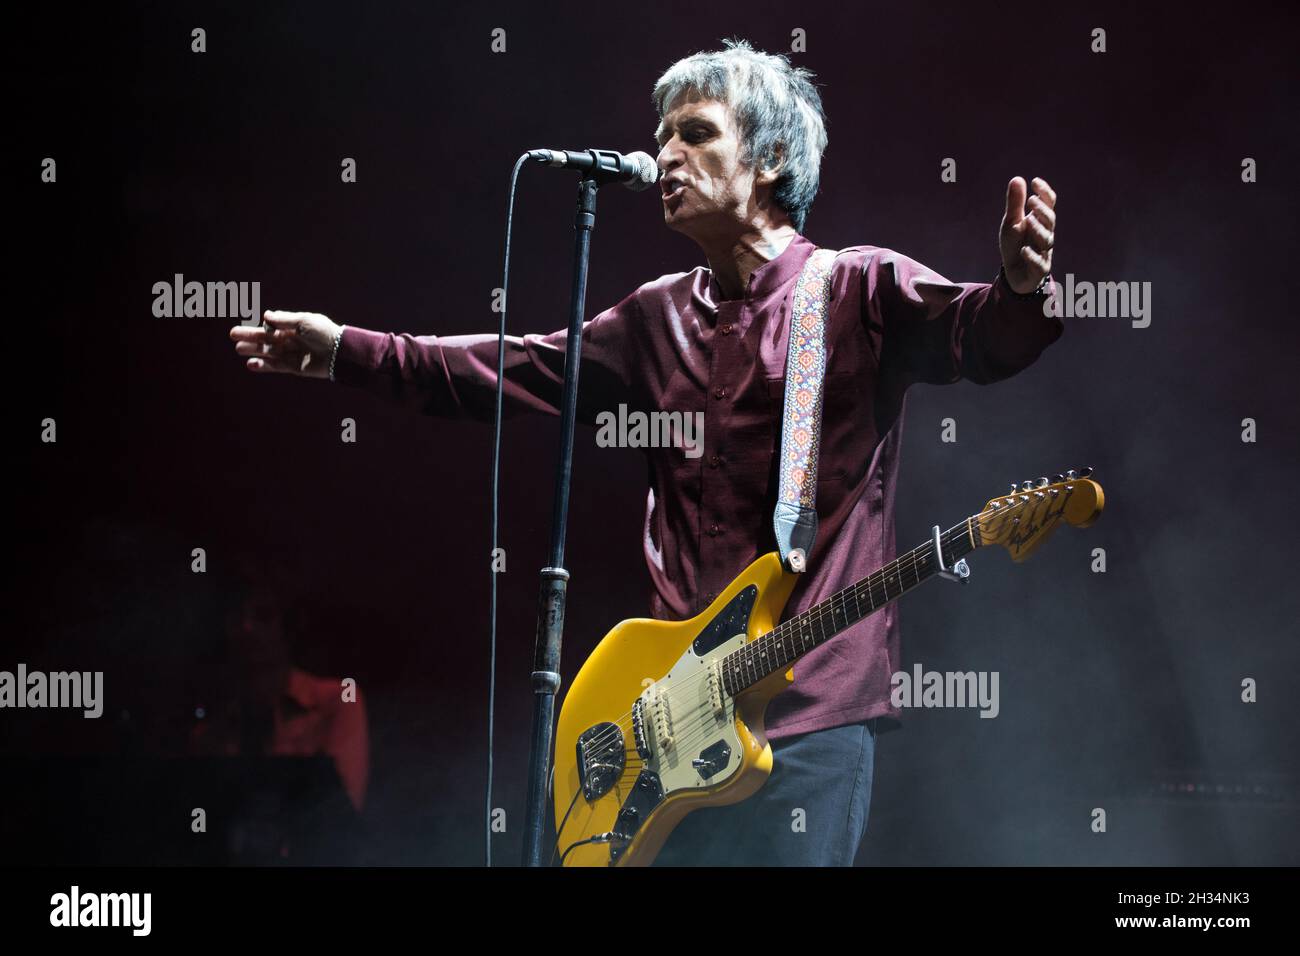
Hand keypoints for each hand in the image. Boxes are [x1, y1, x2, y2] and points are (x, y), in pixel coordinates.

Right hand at [229, 310, 342, 378]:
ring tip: (238, 349)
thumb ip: (284, 320)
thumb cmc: (324, 332)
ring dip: (254, 350)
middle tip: (233, 335)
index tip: (251, 321)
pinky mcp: (294, 368)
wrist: (339, 352)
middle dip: (251, 337)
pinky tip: (251, 363)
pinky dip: (263, 366)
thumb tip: (265, 315)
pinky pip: (276, 366)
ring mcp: (292, 354)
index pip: (273, 325)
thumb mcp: (304, 321)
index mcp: (294, 327)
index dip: (262, 325)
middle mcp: (291, 340)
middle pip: (267, 338)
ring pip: (269, 352)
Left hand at [999, 176, 1055, 293]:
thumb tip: (1017, 178)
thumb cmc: (1015, 245)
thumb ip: (1015, 204)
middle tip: (1031, 200)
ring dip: (1038, 230)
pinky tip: (1024, 249)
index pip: (1048, 204)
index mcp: (1040, 222)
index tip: (1035, 181)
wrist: (1014, 274)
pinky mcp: (1038, 270)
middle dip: (1042, 211)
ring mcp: (1044, 252)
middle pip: (1050, 221)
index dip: (1044, 193)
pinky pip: (1039, 263)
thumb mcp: (1011, 223)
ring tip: (1028, 220)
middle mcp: (1045, 235)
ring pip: (1046, 241)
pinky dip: (1032, 256)